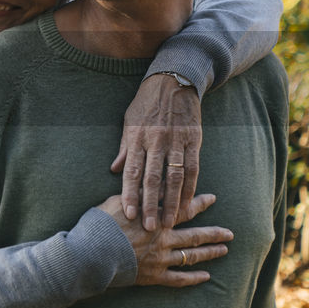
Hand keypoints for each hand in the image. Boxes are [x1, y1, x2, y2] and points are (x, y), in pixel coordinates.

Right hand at [98, 195, 231, 287]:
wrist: (91, 253)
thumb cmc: (100, 225)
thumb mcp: (118, 201)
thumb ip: (137, 194)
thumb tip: (148, 182)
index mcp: (156, 218)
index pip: (182, 208)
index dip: (199, 203)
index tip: (213, 199)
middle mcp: (163, 238)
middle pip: (195, 235)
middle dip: (214, 233)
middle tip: (230, 233)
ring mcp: (160, 259)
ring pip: (191, 256)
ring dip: (210, 253)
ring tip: (224, 251)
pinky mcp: (153, 276)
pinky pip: (179, 279)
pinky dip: (193, 278)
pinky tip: (206, 276)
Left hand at [111, 72, 201, 231]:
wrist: (173, 80)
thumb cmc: (147, 103)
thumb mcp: (129, 121)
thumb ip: (124, 147)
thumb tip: (114, 170)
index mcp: (137, 137)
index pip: (131, 172)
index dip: (130, 194)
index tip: (128, 215)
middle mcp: (155, 141)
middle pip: (152, 178)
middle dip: (150, 205)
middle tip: (149, 228)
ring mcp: (176, 141)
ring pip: (173, 177)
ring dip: (172, 202)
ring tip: (170, 222)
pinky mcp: (193, 139)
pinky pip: (192, 167)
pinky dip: (191, 187)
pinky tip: (189, 203)